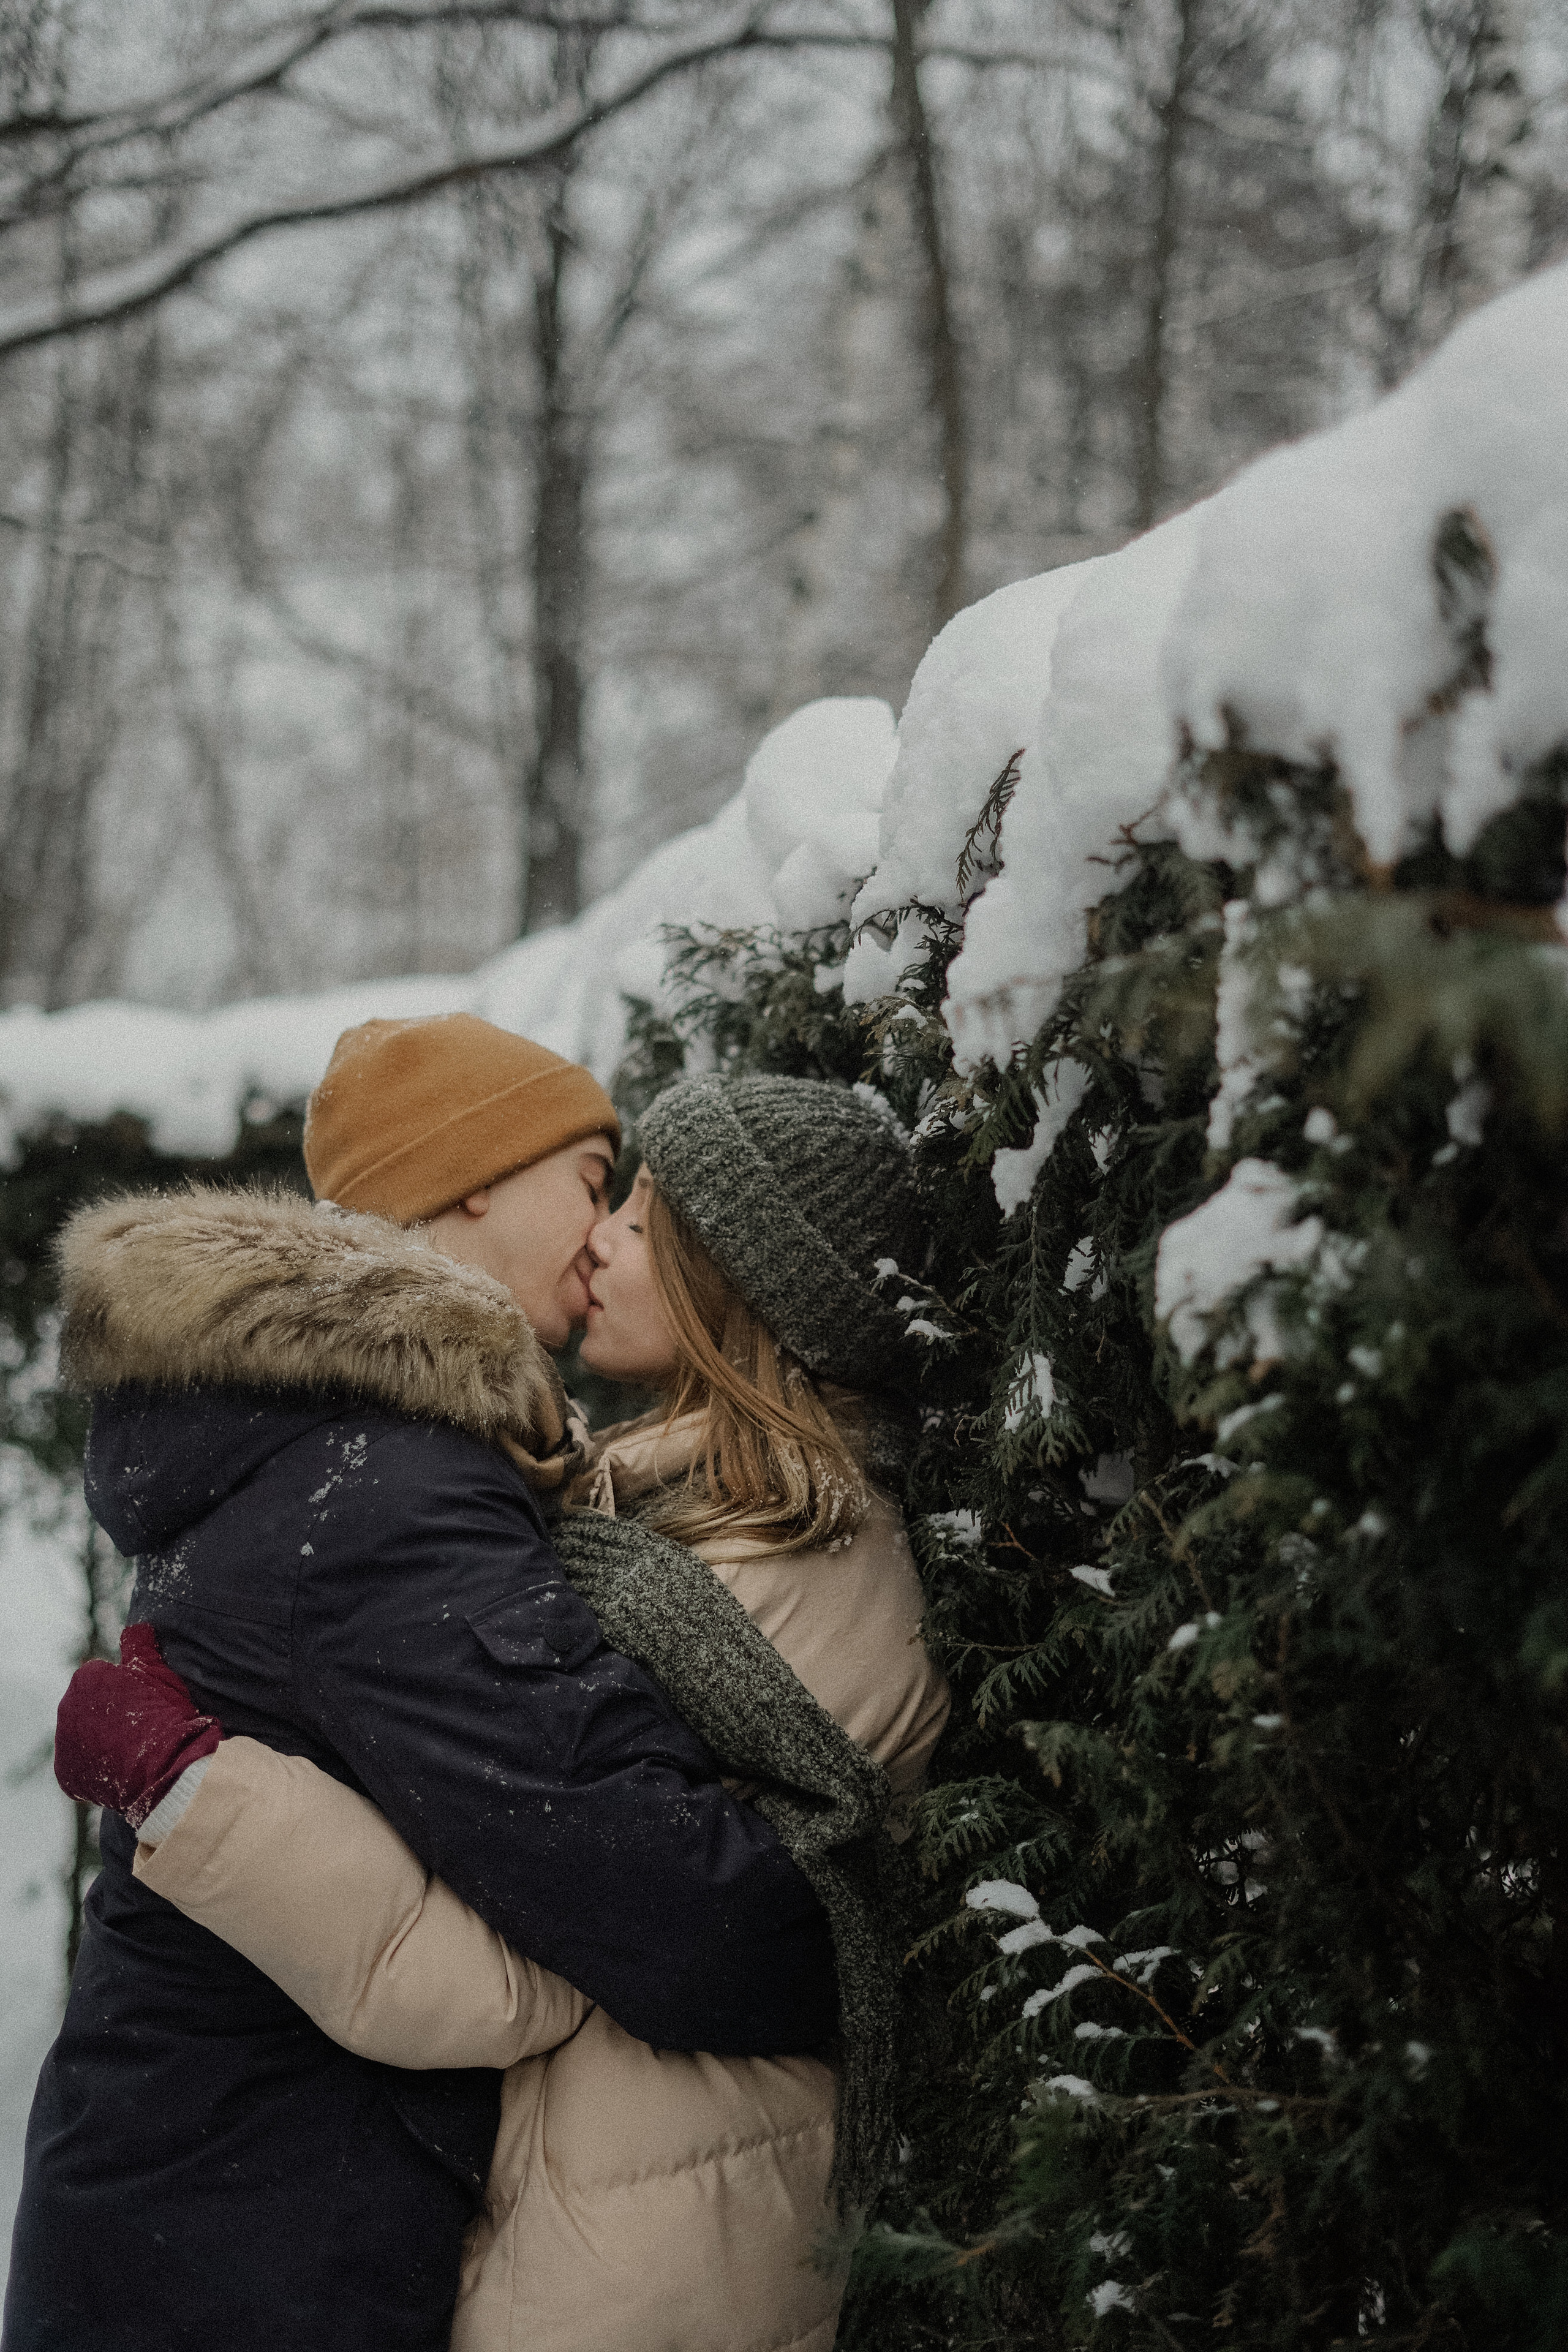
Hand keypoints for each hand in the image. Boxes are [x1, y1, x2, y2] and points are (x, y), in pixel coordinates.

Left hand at [54, 1622, 223, 1829]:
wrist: (164, 1768)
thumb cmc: (164, 1715)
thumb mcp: (158, 1671)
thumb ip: (140, 1644)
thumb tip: (137, 1627)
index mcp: (85, 1678)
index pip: (104, 1677)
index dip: (127, 1689)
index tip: (143, 1702)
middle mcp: (66, 1707)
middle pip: (90, 1705)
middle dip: (108, 1712)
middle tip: (139, 1725)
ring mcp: (64, 1742)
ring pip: (83, 1734)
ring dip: (100, 1739)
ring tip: (132, 1749)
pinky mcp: (65, 1773)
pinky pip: (79, 1764)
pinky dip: (95, 1766)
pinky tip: (119, 1768)